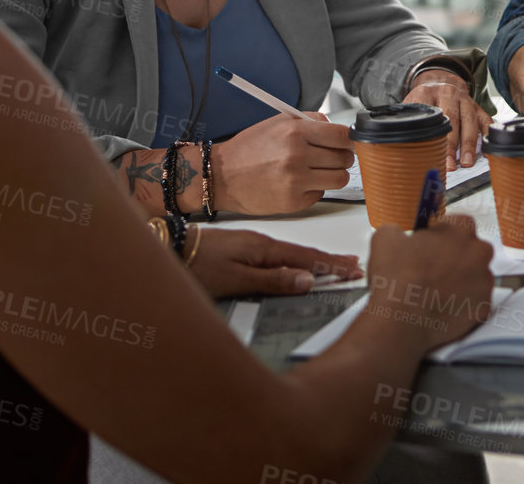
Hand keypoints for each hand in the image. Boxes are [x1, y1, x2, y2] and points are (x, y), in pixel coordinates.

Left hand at [187, 228, 361, 297]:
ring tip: (336, 265)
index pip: (308, 259)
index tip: (354, 270)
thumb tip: (308, 280)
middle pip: (305, 254)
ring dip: (317, 261)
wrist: (169, 248)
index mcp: (265, 248)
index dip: (332, 266)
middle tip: (355, 266)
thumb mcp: (237, 279)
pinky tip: (300, 266)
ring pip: (293, 255)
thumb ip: (274, 280)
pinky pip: (280, 256)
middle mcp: (262, 243)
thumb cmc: (198, 265)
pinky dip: (297, 261)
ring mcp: (252, 246)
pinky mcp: (243, 251)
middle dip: (331, 261)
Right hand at [212, 115, 355, 215]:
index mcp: (295, 132)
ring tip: (318, 170)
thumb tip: (338, 129)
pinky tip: (299, 183)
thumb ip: (311, 121)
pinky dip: (315, 189)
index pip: (342, 135)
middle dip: (341, 156)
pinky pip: (321, 194)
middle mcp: (298, 157)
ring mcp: (297, 182)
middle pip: (345, 158)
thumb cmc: (249, 148)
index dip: (348, 139)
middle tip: (330, 156)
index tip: (346, 142)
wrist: (222, 176)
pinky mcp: (294, 202)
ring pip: (339, 178)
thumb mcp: (278, 122)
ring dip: (333, 174)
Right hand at [363, 215, 495, 349]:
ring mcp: (485, 281)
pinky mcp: (484, 308)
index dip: (442, 234)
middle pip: (471, 250)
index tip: (430, 245)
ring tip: (436, 291)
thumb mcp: (385, 238)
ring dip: (461, 281)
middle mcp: (479, 252)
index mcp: (461, 229)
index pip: (458, 224)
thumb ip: (398, 230)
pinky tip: (443, 306)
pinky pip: (475, 302)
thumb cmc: (397, 277)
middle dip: (456, 257)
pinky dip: (463, 304)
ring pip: (475, 277)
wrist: (401, 320)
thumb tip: (397, 235)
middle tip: (432, 269)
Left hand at [403, 71, 490, 170]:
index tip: (433, 154)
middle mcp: (447, 93)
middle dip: (451, 145)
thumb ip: (407, 120)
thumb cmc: (424, 101)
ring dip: (468, 144)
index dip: (434, 137)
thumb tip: (398, 146)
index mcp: (426, 93)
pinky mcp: (477, 106)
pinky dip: (487, 134)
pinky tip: (487, 149)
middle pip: (451, 120)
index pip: (430, 117)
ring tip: (467, 162)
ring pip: (469, 121)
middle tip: (451, 165)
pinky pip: (484, 119)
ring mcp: (464, 99)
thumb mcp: (411, 104)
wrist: (441, 81)